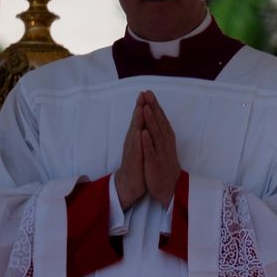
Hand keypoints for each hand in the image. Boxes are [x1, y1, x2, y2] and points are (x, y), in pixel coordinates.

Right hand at [114, 94, 145, 209]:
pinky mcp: (134, 162)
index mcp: (138, 138)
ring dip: (138, 121)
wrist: (130, 184)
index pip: (141, 119)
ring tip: (140, 108)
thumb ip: (144, 133)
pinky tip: (139, 133)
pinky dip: (138, 141)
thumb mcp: (142, 146)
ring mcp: (133, 152)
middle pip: (136, 123)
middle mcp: (133, 142)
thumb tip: (147, 120)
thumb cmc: (137, 163)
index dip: (144, 106)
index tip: (147, 92)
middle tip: (142, 94)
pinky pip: (136, 150)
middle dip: (140, 108)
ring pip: (135, 134)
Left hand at [138, 91, 181, 207]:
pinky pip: (151, 152)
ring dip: (151, 121)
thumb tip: (158, 120)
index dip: (155, 106)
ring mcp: (161, 153)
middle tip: (148, 93)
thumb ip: (161, 134)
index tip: (149, 93)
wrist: (168, 189)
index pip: (161, 119)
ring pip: (156, 135)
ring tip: (146, 108)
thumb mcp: (164, 148)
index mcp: (166, 139)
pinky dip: (147, 143)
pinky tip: (143, 133)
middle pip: (159, 123)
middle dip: (153, 108)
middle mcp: (165, 144)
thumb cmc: (164, 167)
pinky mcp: (155, 164)